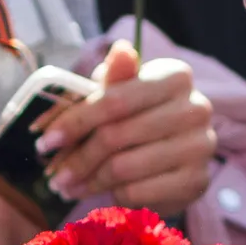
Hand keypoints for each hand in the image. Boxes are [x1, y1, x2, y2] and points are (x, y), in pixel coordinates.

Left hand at [40, 41, 218, 213]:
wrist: (175, 158)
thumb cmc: (140, 117)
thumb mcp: (120, 93)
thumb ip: (115, 76)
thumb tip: (121, 49)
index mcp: (176, 76)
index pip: (114, 100)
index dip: (75, 122)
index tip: (45, 142)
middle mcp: (196, 108)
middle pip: (115, 135)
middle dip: (77, 158)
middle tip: (54, 175)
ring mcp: (200, 146)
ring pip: (123, 167)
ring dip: (88, 180)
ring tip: (70, 186)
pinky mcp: (197, 181)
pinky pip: (139, 192)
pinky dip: (114, 195)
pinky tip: (105, 193)